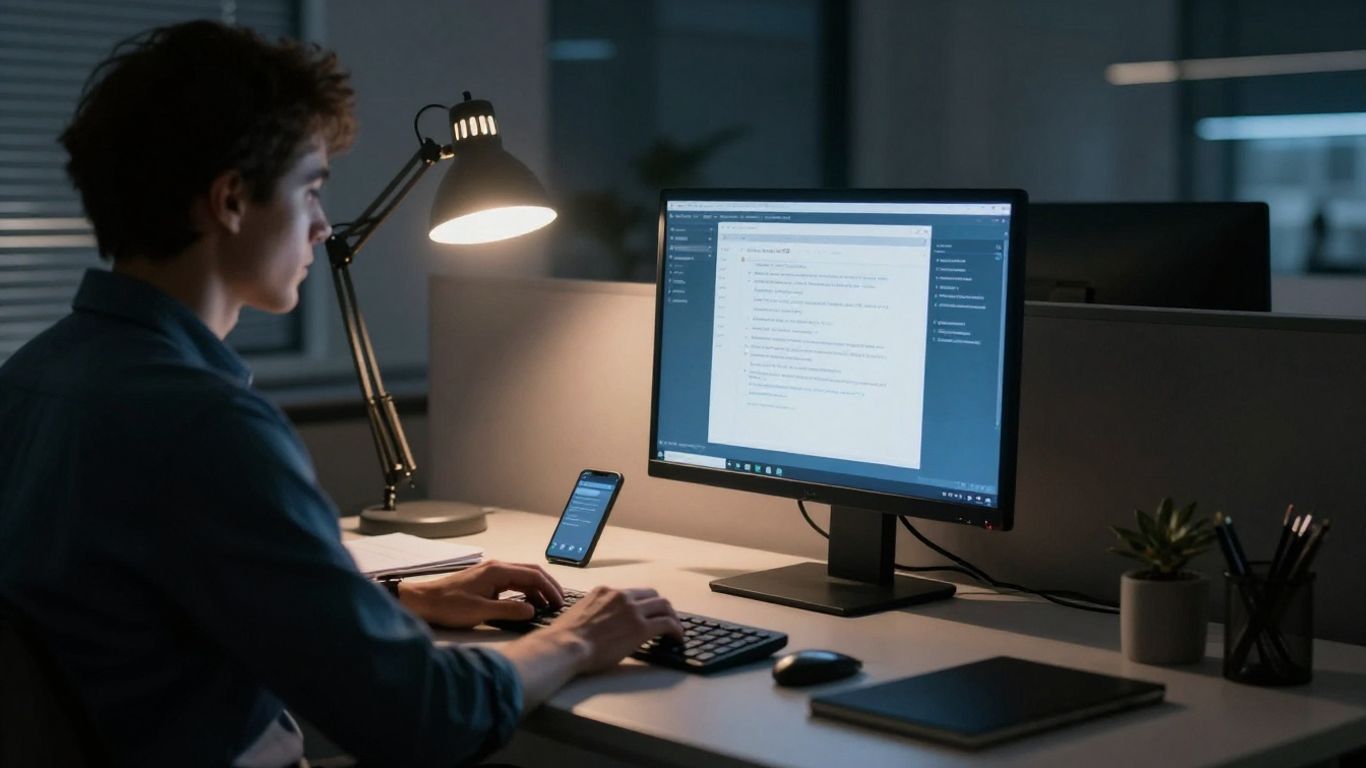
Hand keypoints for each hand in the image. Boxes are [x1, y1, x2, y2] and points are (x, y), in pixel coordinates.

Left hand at [399, 560, 563, 627]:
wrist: (423, 602)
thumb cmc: (449, 606)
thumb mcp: (480, 611)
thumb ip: (509, 611)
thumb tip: (533, 611)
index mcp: (498, 571)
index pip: (533, 575)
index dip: (550, 588)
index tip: (560, 602)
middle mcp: (497, 568)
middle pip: (531, 573)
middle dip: (547, 587)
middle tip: (559, 603)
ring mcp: (491, 574)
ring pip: (522, 578)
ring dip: (537, 590)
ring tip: (547, 606)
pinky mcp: (486, 581)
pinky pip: (512, 584)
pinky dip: (524, 592)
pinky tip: (527, 605)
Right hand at [540, 586, 683, 674]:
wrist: (566, 645)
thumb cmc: (564, 637)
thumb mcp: (578, 612)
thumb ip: (593, 610)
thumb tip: (597, 621)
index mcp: (604, 592)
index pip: (631, 593)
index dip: (642, 603)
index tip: (645, 613)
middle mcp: (621, 596)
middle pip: (651, 595)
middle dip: (660, 607)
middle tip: (665, 619)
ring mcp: (632, 610)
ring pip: (663, 605)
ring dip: (672, 617)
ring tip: (675, 630)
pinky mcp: (641, 627)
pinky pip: (667, 624)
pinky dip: (676, 630)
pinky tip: (677, 638)